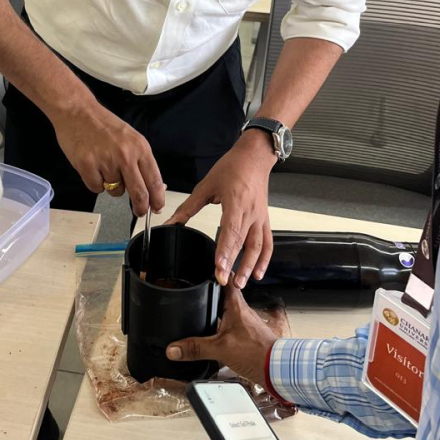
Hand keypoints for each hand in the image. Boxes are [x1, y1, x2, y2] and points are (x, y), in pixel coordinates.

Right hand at [52, 102, 165, 215]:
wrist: (77, 112)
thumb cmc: (103, 124)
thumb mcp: (131, 138)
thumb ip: (141, 161)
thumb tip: (152, 186)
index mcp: (140, 147)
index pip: (154, 180)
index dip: (157, 199)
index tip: (157, 207)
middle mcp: (125, 155)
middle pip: (139, 193)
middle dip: (140, 207)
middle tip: (139, 211)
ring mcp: (106, 161)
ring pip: (115, 191)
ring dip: (111, 185)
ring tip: (104, 164)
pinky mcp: (87, 166)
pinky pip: (96, 188)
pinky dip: (94, 181)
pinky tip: (92, 165)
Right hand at [166, 282, 278, 382]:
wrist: (278, 368)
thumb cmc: (256, 352)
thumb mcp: (220, 349)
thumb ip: (196, 348)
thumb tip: (174, 348)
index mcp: (236, 305)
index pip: (226, 278)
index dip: (216, 271)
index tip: (202, 266)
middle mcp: (242, 310)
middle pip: (225, 294)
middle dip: (211, 293)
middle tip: (197, 289)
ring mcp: (246, 323)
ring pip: (228, 310)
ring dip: (217, 311)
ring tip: (202, 312)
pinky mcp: (249, 335)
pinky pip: (233, 325)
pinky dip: (222, 327)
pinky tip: (216, 336)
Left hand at [167, 132, 274, 284]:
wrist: (254, 157)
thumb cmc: (233, 167)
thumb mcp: (206, 185)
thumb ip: (188, 207)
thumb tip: (171, 222)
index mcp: (235, 202)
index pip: (231, 231)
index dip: (225, 251)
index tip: (219, 267)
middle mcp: (250, 212)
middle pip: (243, 243)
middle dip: (234, 264)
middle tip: (224, 282)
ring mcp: (259, 217)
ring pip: (258, 246)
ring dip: (250, 266)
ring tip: (240, 282)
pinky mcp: (264, 220)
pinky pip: (268, 242)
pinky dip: (265, 259)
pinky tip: (259, 272)